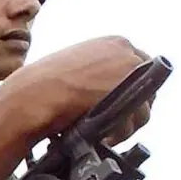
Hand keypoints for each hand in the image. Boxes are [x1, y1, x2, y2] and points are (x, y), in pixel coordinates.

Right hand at [1, 36, 153, 143]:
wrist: (33, 95)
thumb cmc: (41, 85)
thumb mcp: (73, 67)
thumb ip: (96, 73)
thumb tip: (104, 92)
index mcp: (114, 43)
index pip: (139, 68)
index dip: (130, 91)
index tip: (120, 106)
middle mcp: (127, 51)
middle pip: (147, 86)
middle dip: (132, 109)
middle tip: (114, 125)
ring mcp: (131, 69)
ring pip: (145, 105)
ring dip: (128, 124)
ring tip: (108, 134)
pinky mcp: (130, 91)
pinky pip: (137, 118)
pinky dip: (123, 132)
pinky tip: (106, 136)